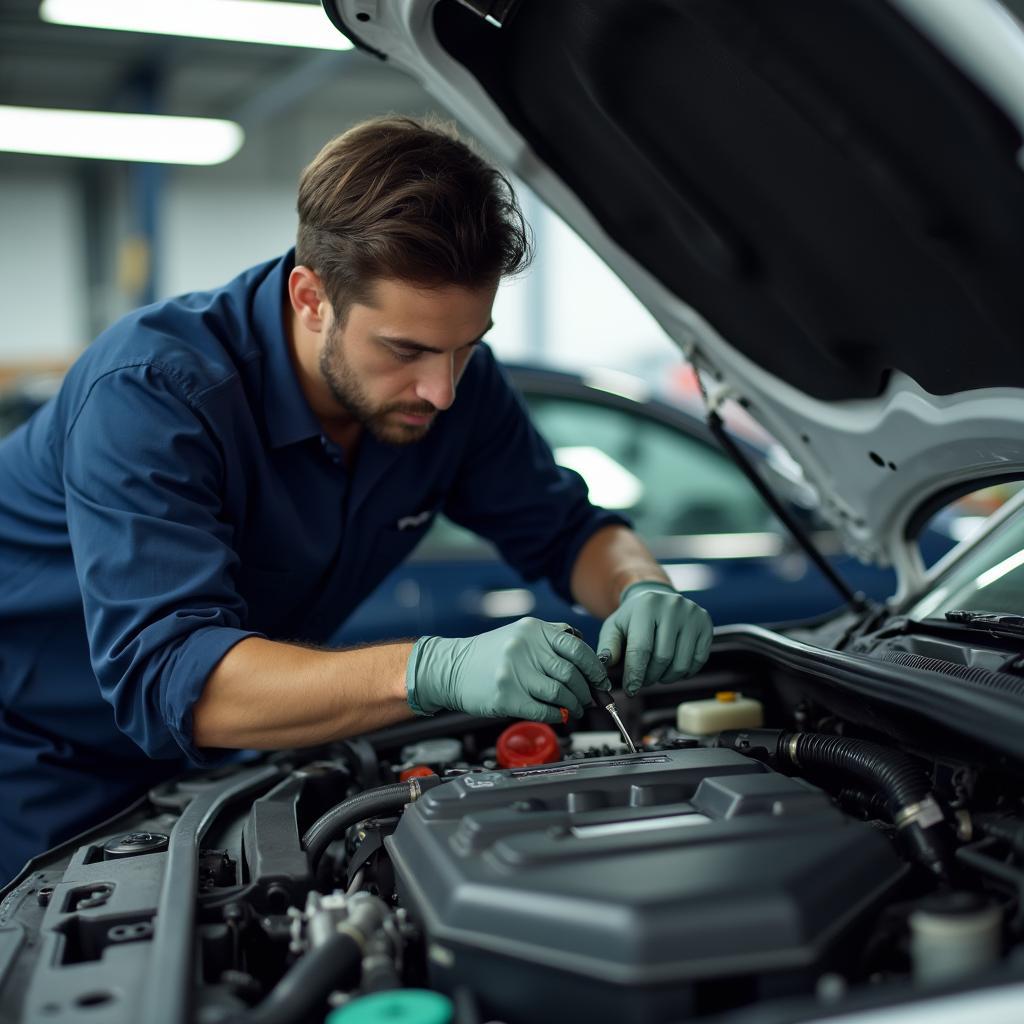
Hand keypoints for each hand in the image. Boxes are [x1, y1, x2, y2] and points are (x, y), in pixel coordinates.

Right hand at [406, 617, 609, 722]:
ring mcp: (514, 672)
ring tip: (574, 709)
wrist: (450, 668)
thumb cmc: (488, 654)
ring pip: (560, 693)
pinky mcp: (506, 696)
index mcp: (533, 630)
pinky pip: (543, 710)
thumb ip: (551, 641)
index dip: (594, 668)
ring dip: (573, 706)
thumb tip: (587, 663)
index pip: (577, 649)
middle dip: (586, 691)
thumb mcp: (520, 634)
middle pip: (571, 673)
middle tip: (589, 699)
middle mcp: (524, 648)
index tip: (601, 681)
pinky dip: (556, 715)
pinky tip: (558, 715)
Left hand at [597, 581, 712, 695]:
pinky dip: (684, 672)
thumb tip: (605, 665)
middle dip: (650, 676)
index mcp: (646, 606)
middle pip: (662, 658)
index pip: (641, 648)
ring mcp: (692, 614)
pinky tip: (672, 667)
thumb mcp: (614, 627)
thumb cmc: (633, 618)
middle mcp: (672, 607)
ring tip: (656, 673)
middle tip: (643, 680)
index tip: (631, 690)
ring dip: (666, 677)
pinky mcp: (706, 624)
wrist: (656, 599)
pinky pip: (698, 661)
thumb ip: (608, 646)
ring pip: (681, 663)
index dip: (635, 674)